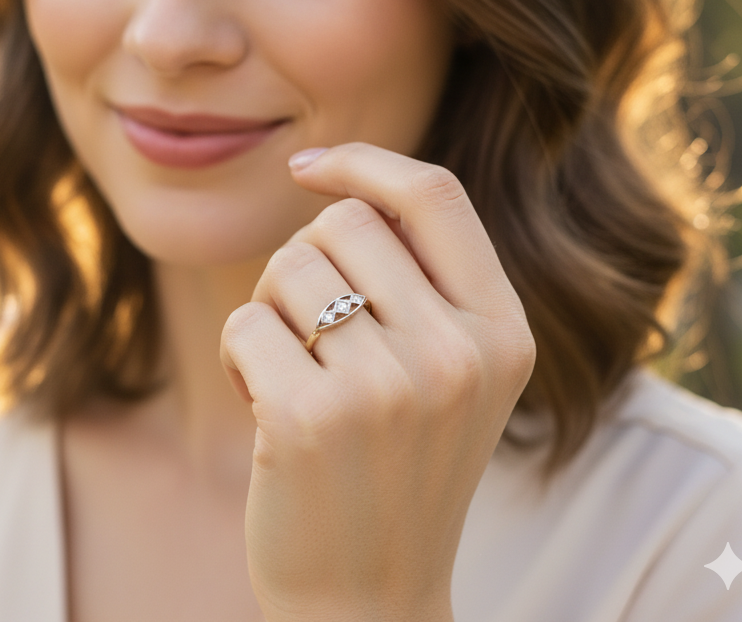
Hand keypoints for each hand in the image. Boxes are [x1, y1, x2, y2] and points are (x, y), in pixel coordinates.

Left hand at [220, 143, 535, 621]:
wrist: (368, 599)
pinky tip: (262, 408)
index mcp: (503, 334)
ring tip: (293, 379)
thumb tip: (335, 182)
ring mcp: (388, 388)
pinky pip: (247, 323)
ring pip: (288, 268)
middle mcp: (458, 355)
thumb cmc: (394, 472)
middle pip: (343, 224)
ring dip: (270, 314)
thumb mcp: (448, 377)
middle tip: (307, 333)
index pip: (435, 195)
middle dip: (304, 263)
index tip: (308, 166)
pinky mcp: (313, 418)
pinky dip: (239, 357)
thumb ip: (422, 285)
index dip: (364, 163)